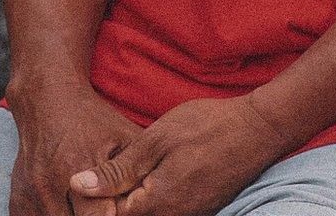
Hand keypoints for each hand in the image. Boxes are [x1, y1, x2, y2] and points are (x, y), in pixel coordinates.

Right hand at [7, 80, 142, 215]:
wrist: (48, 100)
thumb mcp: (122, 136)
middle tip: (104, 208)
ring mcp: (32, 195)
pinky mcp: (18, 201)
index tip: (118, 209)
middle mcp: (50, 185)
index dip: (114, 213)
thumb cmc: (92, 120)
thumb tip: (157, 190)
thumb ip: (138, 167)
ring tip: (85, 209)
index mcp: (79, 168)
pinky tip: (66, 210)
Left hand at [68, 94, 290, 215]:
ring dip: (129, 201)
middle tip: (100, 178)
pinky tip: (150, 177)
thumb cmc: (206, 127)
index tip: (83, 182)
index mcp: (155, 206)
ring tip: (125, 175)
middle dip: (110, 203)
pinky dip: (150, 200)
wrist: (258, 129)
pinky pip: (165, 213)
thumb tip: (77, 185)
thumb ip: (118, 169)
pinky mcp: (198, 211)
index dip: (93, 202)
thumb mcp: (157, 139)